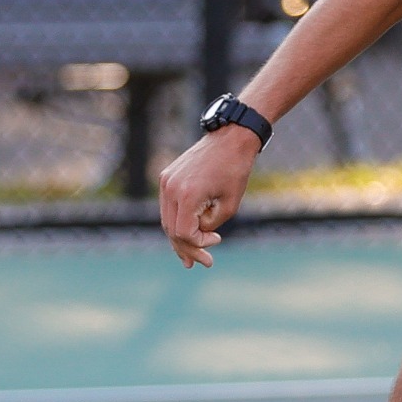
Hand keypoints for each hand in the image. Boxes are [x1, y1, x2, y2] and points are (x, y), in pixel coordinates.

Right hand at [158, 127, 260, 267]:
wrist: (231, 138)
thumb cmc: (236, 170)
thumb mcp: (229, 204)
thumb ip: (211, 224)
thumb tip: (198, 236)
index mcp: (187, 194)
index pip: (183, 232)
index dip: (198, 244)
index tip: (217, 241)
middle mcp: (170, 188)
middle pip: (171, 229)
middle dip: (187, 248)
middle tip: (204, 262)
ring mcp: (166, 181)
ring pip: (167, 220)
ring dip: (179, 239)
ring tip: (190, 258)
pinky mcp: (167, 177)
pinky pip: (168, 207)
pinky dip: (177, 221)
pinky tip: (185, 235)